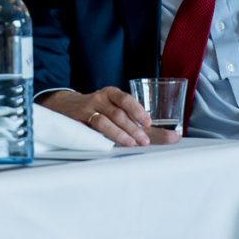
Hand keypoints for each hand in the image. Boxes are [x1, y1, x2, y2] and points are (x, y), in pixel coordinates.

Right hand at [39, 88, 176, 146]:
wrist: (63, 107)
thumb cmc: (97, 111)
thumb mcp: (117, 112)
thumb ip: (142, 126)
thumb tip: (175, 137)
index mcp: (111, 94)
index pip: (125, 99)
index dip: (137, 110)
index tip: (148, 122)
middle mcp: (99, 98)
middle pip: (118, 113)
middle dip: (133, 128)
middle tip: (145, 141)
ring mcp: (87, 109)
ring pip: (105, 121)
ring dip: (120, 133)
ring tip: (132, 144)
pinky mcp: (77, 121)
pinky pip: (91, 128)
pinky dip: (103, 136)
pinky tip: (111, 144)